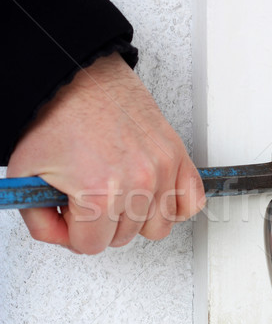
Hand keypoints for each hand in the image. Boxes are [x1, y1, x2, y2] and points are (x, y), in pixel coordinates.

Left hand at [7, 52, 205, 253]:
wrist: (79, 76)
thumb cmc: (56, 116)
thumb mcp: (27, 174)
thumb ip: (40, 222)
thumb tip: (64, 236)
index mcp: (100, 193)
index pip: (91, 246)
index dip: (75, 232)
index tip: (71, 212)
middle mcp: (138, 183)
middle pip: (123, 238)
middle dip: (101, 223)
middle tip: (89, 196)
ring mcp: (163, 169)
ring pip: (158, 227)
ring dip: (136, 218)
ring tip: (119, 195)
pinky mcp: (177, 155)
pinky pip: (192, 202)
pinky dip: (176, 205)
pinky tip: (155, 196)